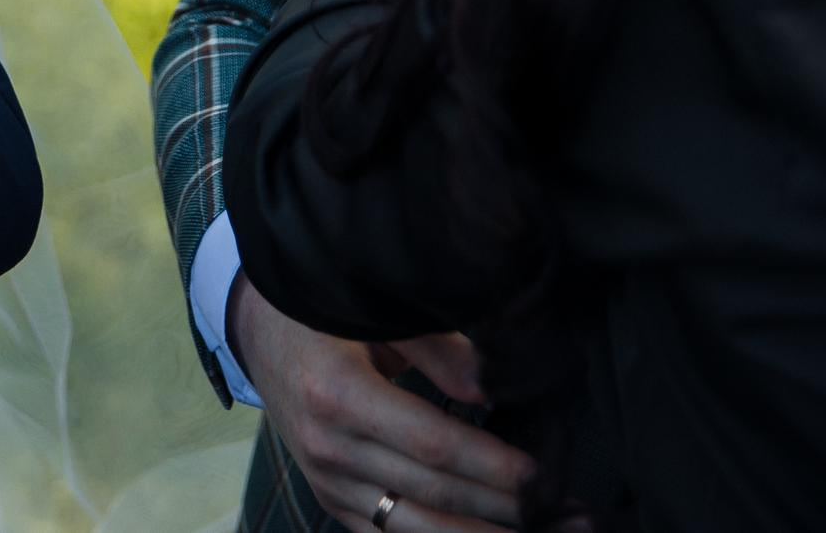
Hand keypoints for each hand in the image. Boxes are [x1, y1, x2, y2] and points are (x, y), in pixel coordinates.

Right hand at [231, 274, 531, 532]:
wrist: (259, 333)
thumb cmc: (324, 314)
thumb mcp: (375, 314)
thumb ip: (438, 350)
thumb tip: (495, 390)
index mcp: (337, 394)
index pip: (431, 444)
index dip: (492, 465)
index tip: (542, 474)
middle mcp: (327, 448)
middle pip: (433, 495)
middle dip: (506, 510)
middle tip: (566, 512)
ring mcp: (326, 482)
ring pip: (415, 531)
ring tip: (546, 532)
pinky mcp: (331, 501)